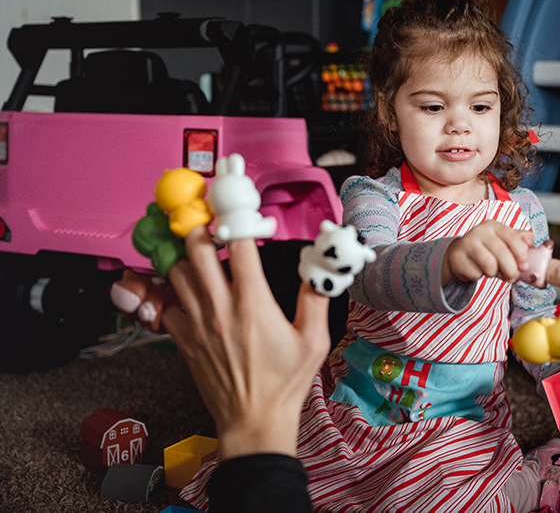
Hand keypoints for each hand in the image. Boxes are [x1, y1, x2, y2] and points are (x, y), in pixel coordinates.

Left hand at [162, 228, 329, 460]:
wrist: (253, 420)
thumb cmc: (285, 383)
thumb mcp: (313, 340)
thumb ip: (314, 299)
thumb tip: (318, 269)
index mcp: (253, 303)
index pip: (239, 246)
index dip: (238, 221)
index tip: (242, 212)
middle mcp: (220, 307)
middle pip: (195, 250)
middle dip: (200, 228)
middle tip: (208, 221)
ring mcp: (197, 323)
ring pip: (176, 273)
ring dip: (186, 258)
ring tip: (198, 254)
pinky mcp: (183, 339)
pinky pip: (168, 304)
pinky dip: (175, 293)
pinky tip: (191, 294)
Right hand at [443, 220, 531, 284]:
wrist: (459, 254)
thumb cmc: (487, 249)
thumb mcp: (504, 241)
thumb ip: (520, 240)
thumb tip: (532, 243)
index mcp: (494, 225)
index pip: (512, 237)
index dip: (521, 253)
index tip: (525, 267)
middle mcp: (479, 231)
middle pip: (501, 252)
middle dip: (511, 269)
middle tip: (512, 277)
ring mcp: (467, 243)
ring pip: (489, 265)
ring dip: (495, 273)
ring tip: (493, 271)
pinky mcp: (458, 257)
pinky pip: (476, 273)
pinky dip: (480, 276)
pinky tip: (479, 270)